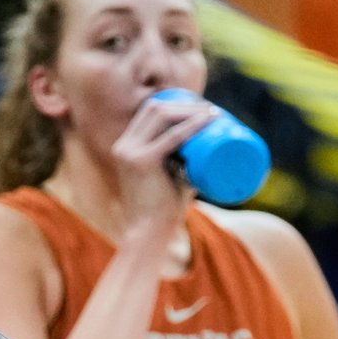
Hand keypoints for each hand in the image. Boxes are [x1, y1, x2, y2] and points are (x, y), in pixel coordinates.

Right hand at [112, 95, 216, 245]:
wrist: (147, 235)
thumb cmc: (162, 211)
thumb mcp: (171, 179)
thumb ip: (184, 165)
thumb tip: (211, 153)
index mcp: (126, 146)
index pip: (150, 112)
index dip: (176, 103)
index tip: (201, 108)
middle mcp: (124, 145)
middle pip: (155, 108)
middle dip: (185, 103)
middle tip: (211, 111)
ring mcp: (130, 152)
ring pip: (161, 115)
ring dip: (188, 110)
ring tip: (213, 114)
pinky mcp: (141, 163)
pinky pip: (171, 137)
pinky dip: (191, 126)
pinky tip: (208, 119)